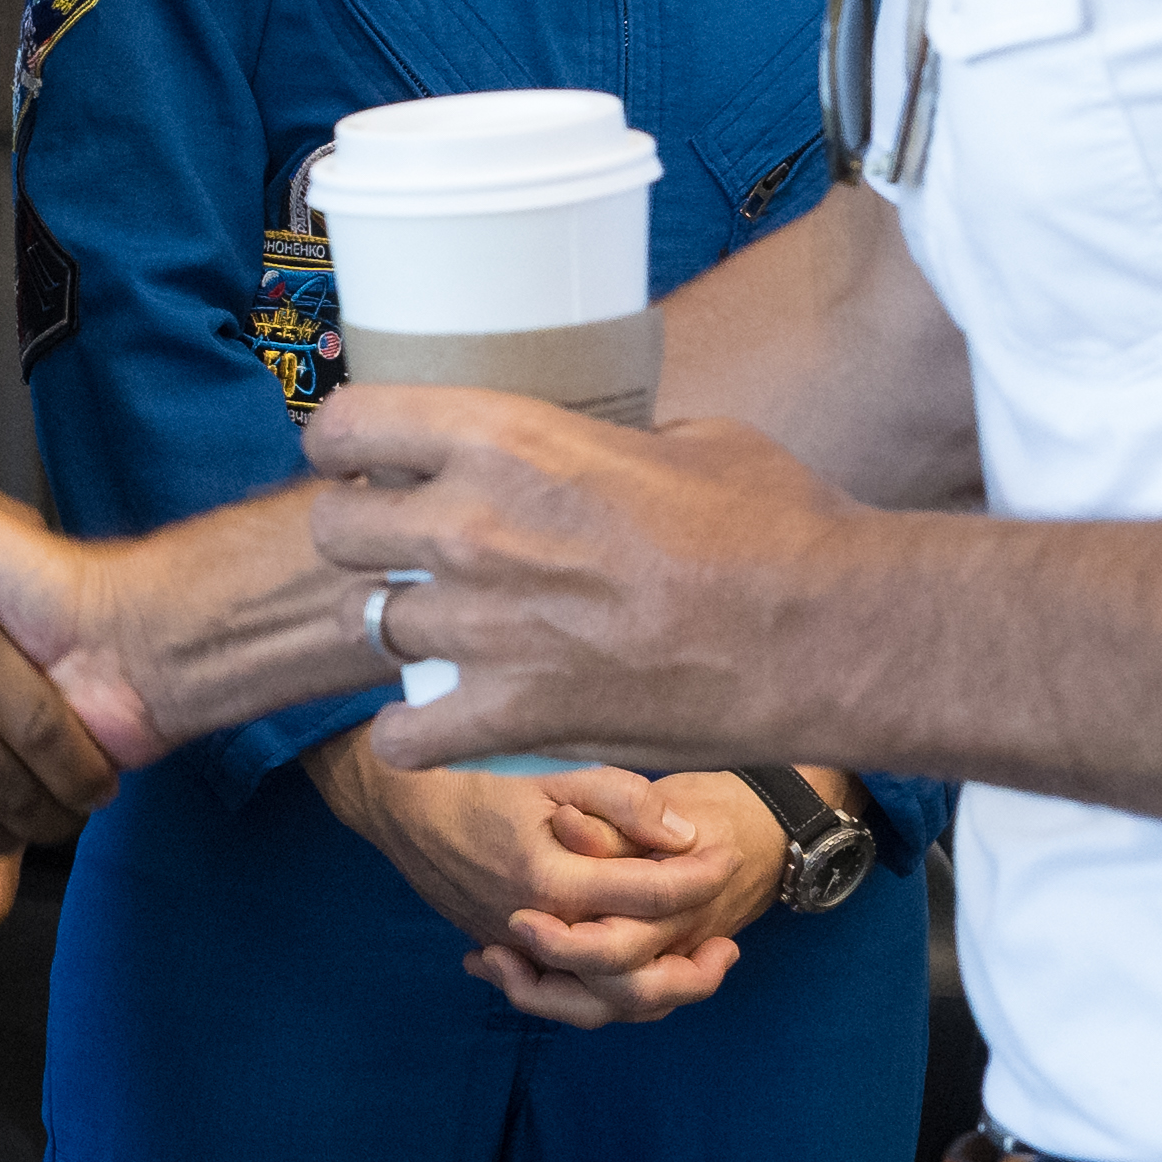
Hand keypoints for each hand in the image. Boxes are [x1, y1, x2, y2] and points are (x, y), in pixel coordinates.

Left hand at [304, 391, 852, 777]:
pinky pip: (403, 737)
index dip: (343, 444)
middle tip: (400, 552)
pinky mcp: (509, 715)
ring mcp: (483, 625)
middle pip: (335, 529)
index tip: (359, 460)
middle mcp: (473, 526)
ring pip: (367, 626)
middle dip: (360, 539)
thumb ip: (606, 442)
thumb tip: (597, 453)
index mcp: (507, 437)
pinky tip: (438, 725)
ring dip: (395, 631)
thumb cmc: (776, 524)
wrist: (825, 632)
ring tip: (438, 635)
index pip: (348, 424)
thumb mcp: (685, 438)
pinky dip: (413, 738)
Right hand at [319, 733, 780, 1026]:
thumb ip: (622, 800)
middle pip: (629, 978)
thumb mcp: (551, 771)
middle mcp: (533, 926)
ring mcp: (512, 945)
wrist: (393, 799)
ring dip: (651, 995)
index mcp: (551, 879)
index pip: (649, 894)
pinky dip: (605, 996)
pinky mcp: (499, 949)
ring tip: (693, 970)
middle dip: (690, 971)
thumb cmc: (472, 775)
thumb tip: (684, 837)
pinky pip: (561, 994)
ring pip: (594, 1003)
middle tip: (730, 948)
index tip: (727, 855)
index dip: (700, 877)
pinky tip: (637, 975)